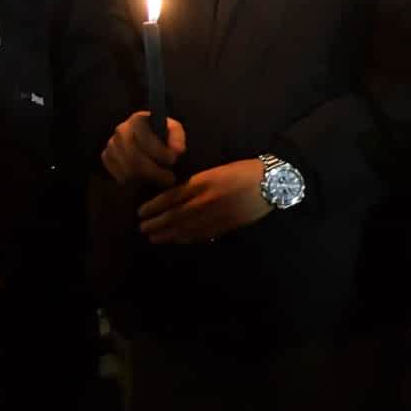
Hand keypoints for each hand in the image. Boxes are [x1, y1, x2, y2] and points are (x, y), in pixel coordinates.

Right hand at [101, 112, 185, 187]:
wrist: (144, 139)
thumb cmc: (161, 134)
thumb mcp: (173, 131)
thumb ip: (177, 138)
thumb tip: (177, 150)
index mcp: (138, 119)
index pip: (145, 139)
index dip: (160, 152)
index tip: (173, 161)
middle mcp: (121, 130)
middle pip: (134, 158)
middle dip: (154, 171)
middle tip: (170, 178)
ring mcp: (111, 144)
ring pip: (127, 170)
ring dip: (147, 179)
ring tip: (162, 180)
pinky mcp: (106, 157)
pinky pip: (119, 176)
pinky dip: (135, 182)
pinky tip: (148, 180)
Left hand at [138, 159, 270, 243]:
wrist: (270, 183)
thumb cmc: (243, 171)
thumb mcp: (216, 171)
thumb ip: (196, 184)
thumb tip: (175, 197)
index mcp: (202, 183)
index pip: (171, 198)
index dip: (154, 206)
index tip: (140, 212)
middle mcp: (205, 201)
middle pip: (174, 216)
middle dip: (156, 224)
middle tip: (141, 229)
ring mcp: (215, 216)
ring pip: (185, 228)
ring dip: (167, 234)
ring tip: (154, 238)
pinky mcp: (225, 226)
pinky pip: (201, 235)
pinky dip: (186, 238)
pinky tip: (178, 240)